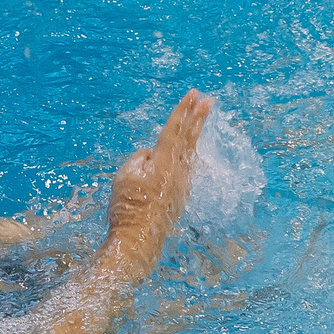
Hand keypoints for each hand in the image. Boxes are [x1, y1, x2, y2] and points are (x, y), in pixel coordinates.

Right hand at [103, 90, 212, 267]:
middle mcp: (177, 170)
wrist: (138, 240)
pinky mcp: (179, 195)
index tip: (193, 94)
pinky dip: (186, 154)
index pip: (174, 129)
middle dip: (198, 117)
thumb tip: (152, 156)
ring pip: (188, 152)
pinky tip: (186, 152)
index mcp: (163, 162)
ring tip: (201, 118)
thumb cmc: (128, 207)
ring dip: (194, 133)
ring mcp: (181, 184)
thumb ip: (140, 158)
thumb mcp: (125, 175)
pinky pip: (183, 167)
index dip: (183, 110)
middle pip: (189, 138)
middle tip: (209, 100)